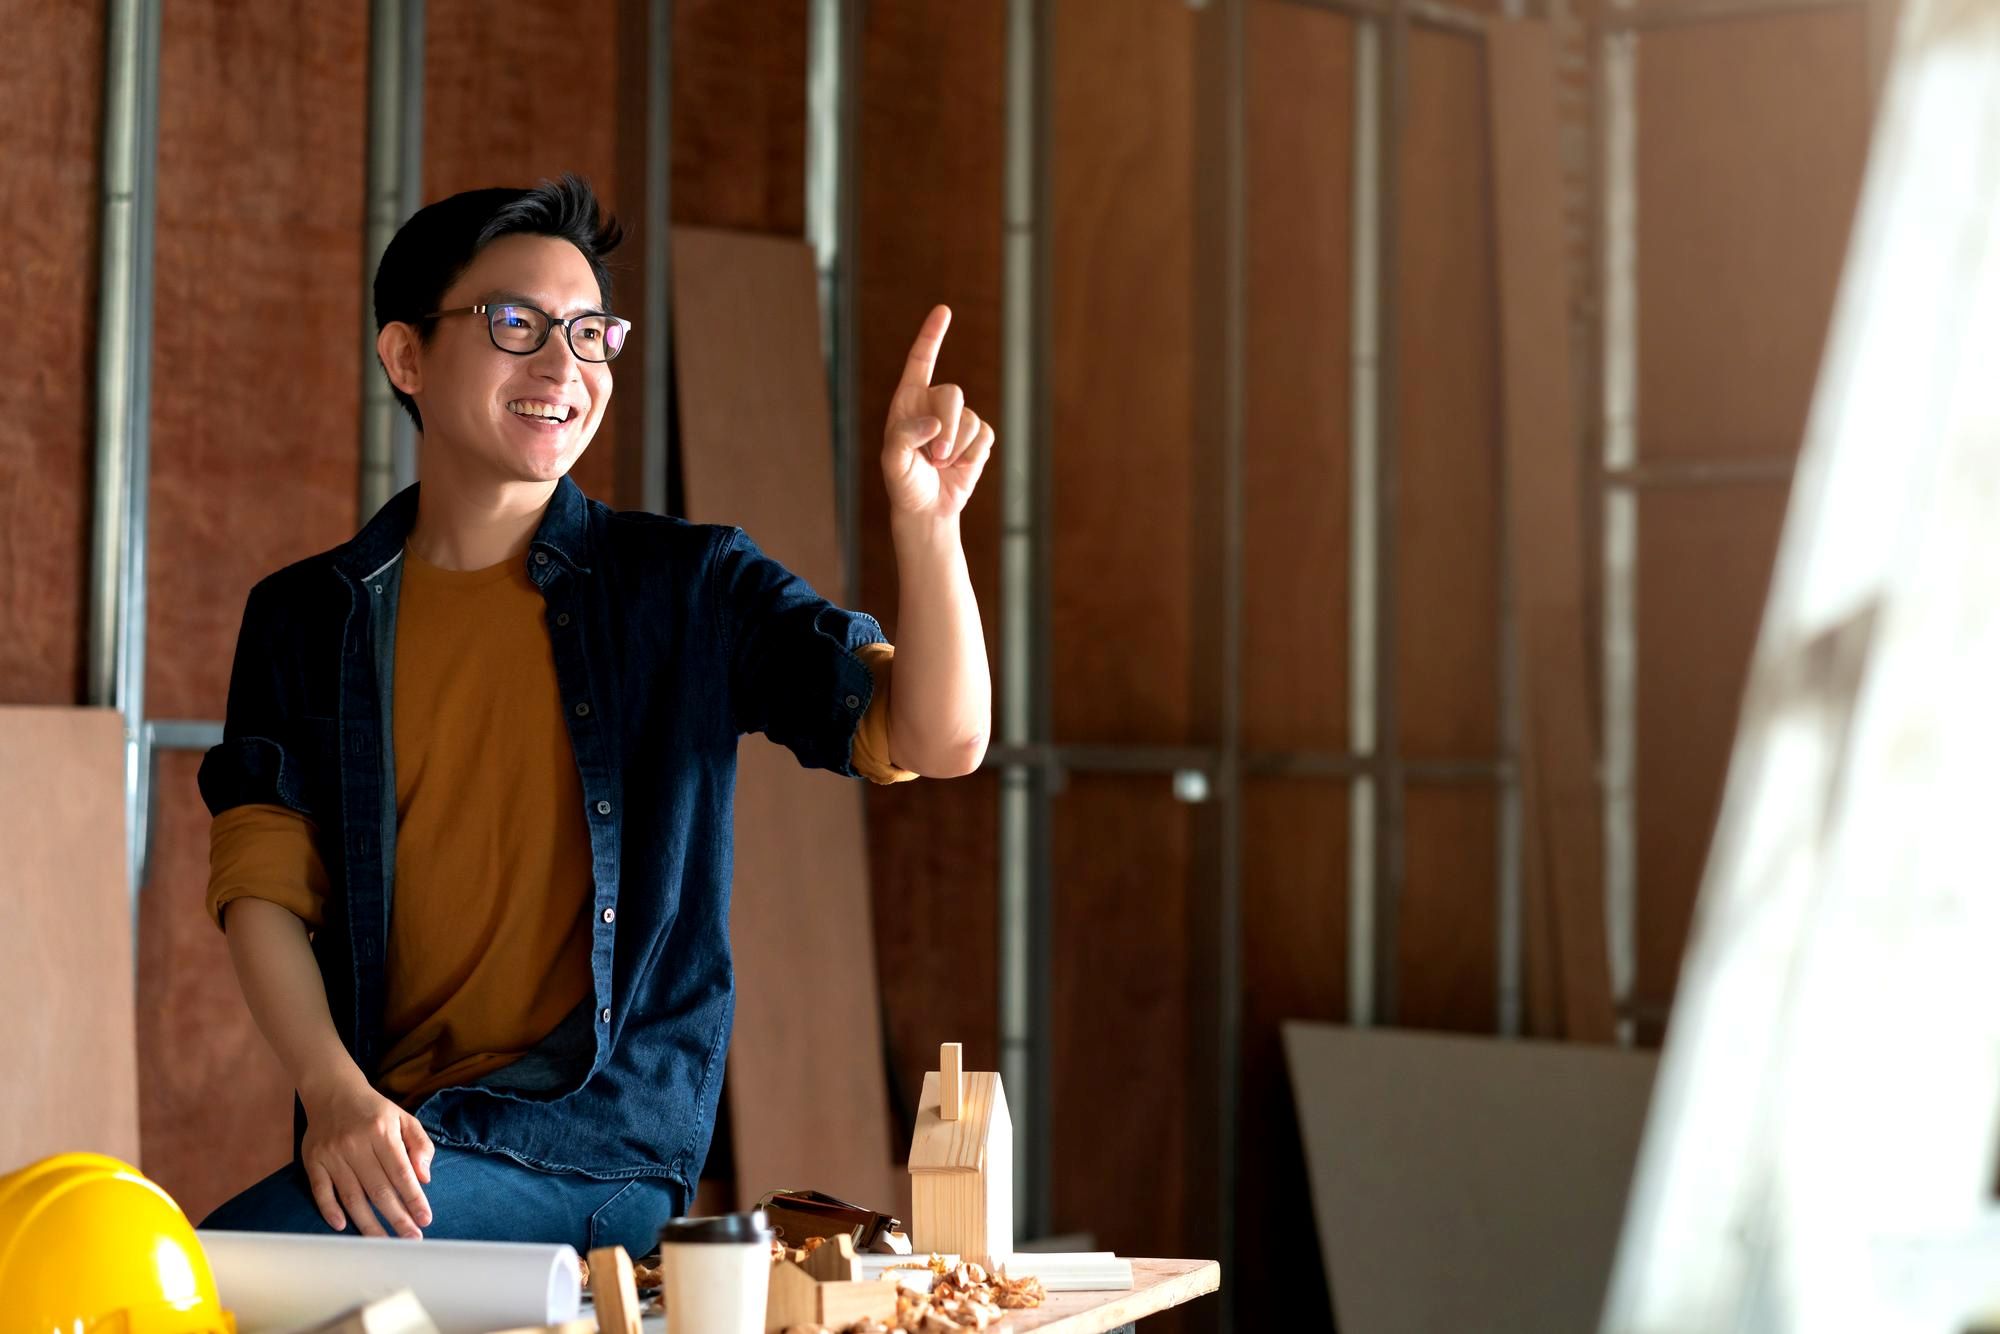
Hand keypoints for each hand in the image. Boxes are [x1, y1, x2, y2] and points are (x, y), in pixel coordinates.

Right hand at [299, 1070, 434, 1237]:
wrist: (333, 1091)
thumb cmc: (375, 1110)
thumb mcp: (404, 1118)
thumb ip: (419, 1145)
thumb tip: (424, 1178)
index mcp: (381, 1132)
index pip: (402, 1173)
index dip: (414, 1199)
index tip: (425, 1220)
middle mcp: (356, 1144)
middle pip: (378, 1190)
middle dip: (397, 1218)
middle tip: (411, 1239)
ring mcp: (332, 1154)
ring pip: (352, 1197)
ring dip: (369, 1224)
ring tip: (384, 1243)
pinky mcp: (313, 1161)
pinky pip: (321, 1191)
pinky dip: (330, 1210)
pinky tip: (343, 1227)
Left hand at [881, 305, 994, 520]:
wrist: (927, 508)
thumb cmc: (904, 482)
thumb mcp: (892, 462)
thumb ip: (904, 438)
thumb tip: (933, 424)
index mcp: (908, 400)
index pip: (921, 360)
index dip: (931, 336)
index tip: (943, 311)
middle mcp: (934, 403)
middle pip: (953, 393)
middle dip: (949, 426)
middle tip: (937, 456)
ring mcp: (958, 420)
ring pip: (970, 419)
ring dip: (958, 448)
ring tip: (941, 466)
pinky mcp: (978, 438)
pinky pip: (985, 436)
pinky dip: (973, 456)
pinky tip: (959, 467)